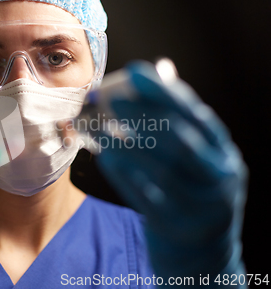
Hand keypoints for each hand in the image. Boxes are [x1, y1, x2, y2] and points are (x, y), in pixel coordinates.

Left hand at [94, 61, 247, 285]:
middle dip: (142, 115)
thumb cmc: (190, 193)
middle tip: (109, 99)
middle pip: (181, 140)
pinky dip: (125, 175)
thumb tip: (161, 69)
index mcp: (224, 154)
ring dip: (126, 143)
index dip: (165, 92)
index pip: (196, 116)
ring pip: (163, 170)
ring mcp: (201, 207)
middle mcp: (220, 179)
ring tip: (99, 127)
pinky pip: (148, 198)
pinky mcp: (177, 228)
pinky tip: (105, 157)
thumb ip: (178, 119)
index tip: (135, 71)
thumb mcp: (195, 160)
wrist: (201, 255)